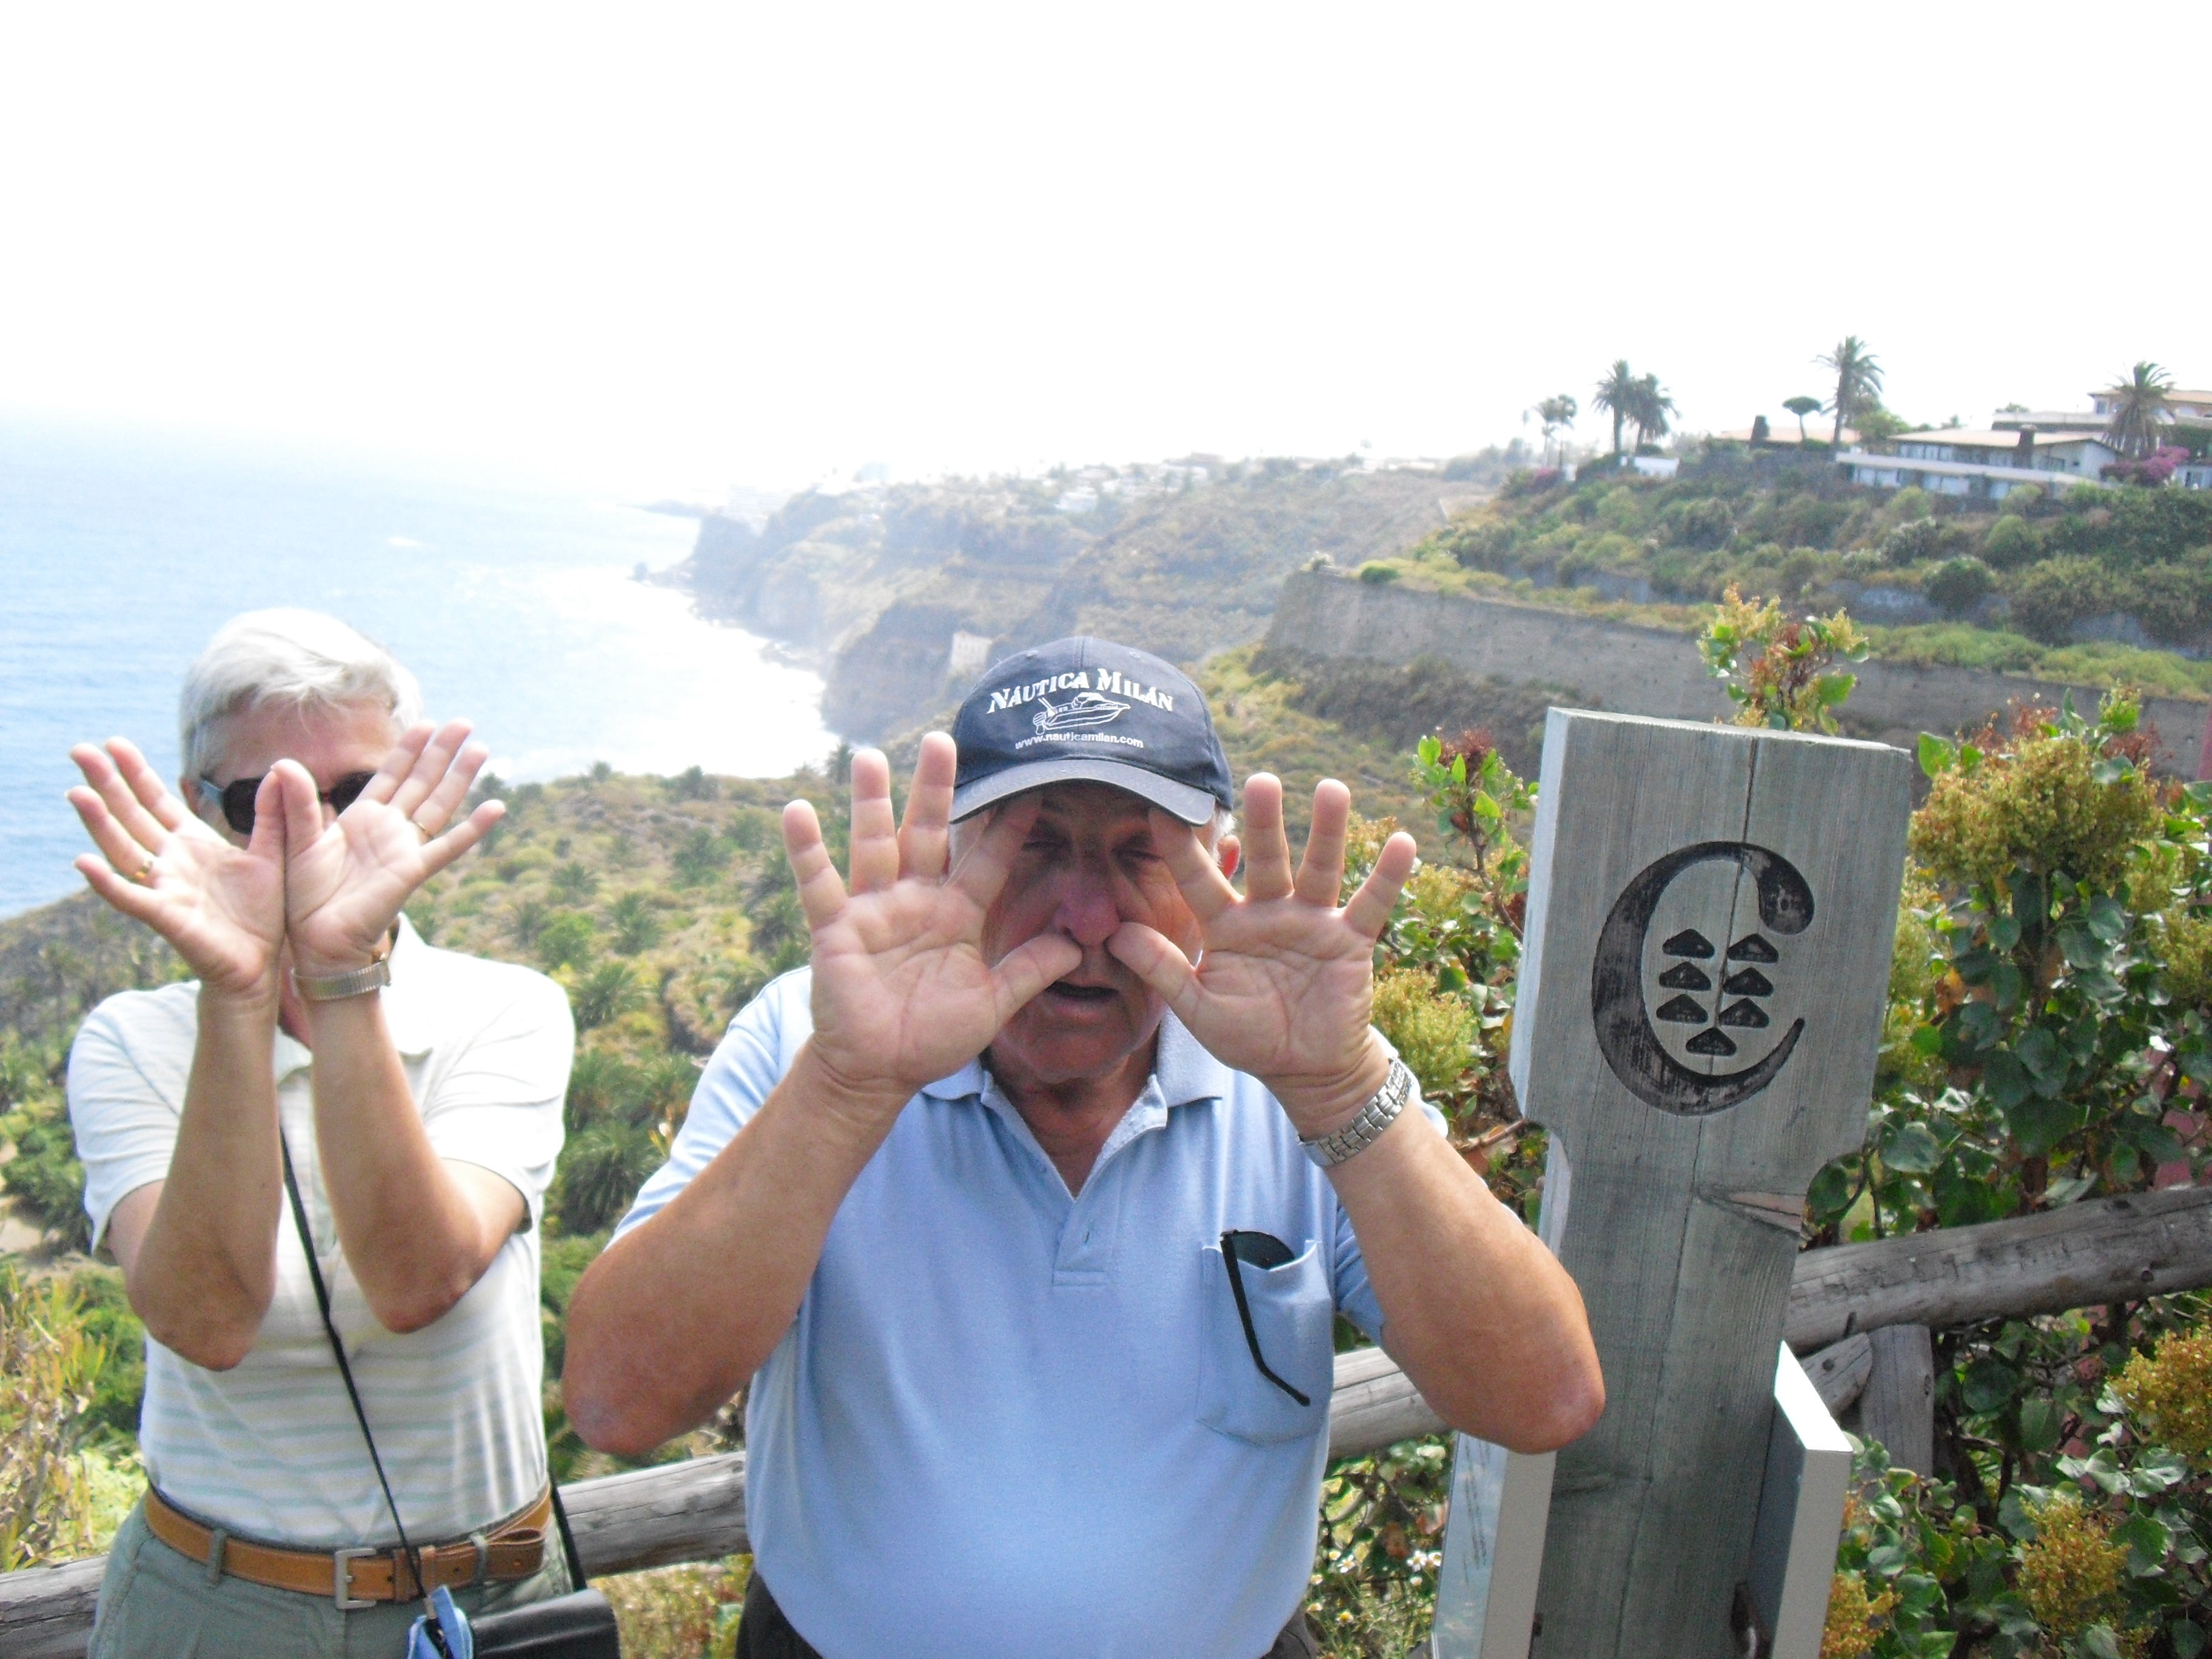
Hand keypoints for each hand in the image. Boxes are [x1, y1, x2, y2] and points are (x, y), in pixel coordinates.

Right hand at [67, 739, 288, 1001]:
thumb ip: (273, 815)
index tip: (114, 743)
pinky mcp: (167, 917)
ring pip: (123, 850)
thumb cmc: (262, 911)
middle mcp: (170, 862)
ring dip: (99, 824)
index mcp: (192, 844)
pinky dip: (107, 882)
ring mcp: (165, 888)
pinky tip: (84, 862)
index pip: (156, 801)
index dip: (136, 774)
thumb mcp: (273, 853)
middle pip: (131, 816)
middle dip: (107, 784)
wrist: (263, 962)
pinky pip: (131, 898)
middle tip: (79, 750)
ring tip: (78, 793)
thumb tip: (282, 770)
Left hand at [282, 721, 503, 976]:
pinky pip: (449, 846)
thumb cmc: (303, 896)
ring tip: (481, 748)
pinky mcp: (413, 871)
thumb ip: (296, 802)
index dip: (408, 748)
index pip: (391, 774)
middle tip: (464, 722)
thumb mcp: (297, 840)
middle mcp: (389, 828)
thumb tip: (283, 762)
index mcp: (362, 818)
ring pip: (439, 804)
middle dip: (442, 751)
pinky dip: (474, 828)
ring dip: (461, 776)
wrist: (315, 939)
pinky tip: (497, 807)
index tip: (425, 723)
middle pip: (422, 781)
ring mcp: (404, 848)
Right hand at [785, 735, 1080, 1110]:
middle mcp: (915, 900)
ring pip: (873, 844)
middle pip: (927, 833)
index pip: (986, 860)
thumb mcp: (992, 1004)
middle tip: (943, 739)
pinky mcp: (836, 929)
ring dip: (869, 801)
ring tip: (868, 756)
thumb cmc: (933, 1037)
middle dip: (935, 788)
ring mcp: (873, 911)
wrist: (879, 1072)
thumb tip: (1081, 945)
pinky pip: (819, 884)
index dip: (1007, 826)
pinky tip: (796, 810)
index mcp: (957, 915)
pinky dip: (806, 849)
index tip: (1031, 784)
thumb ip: (1031, 971)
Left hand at [1107, 774, 1416, 1134]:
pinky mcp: (1350, 940)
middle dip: (1264, 822)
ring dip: (1328, 831)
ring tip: (1331, 789)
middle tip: (1260, 780)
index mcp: (1226, 926)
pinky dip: (1387, 875)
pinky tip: (1402, 841)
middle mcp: (1269, 912)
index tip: (1162, 812)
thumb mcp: (1199, 1010)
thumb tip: (1115, 935)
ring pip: (1320, 868)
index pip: (1200, 881)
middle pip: (1267, 859)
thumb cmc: (1249, 1036)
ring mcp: (1312, 922)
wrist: (1305, 1070)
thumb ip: (1163, 971)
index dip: (1182, 851)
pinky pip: (1370, 903)